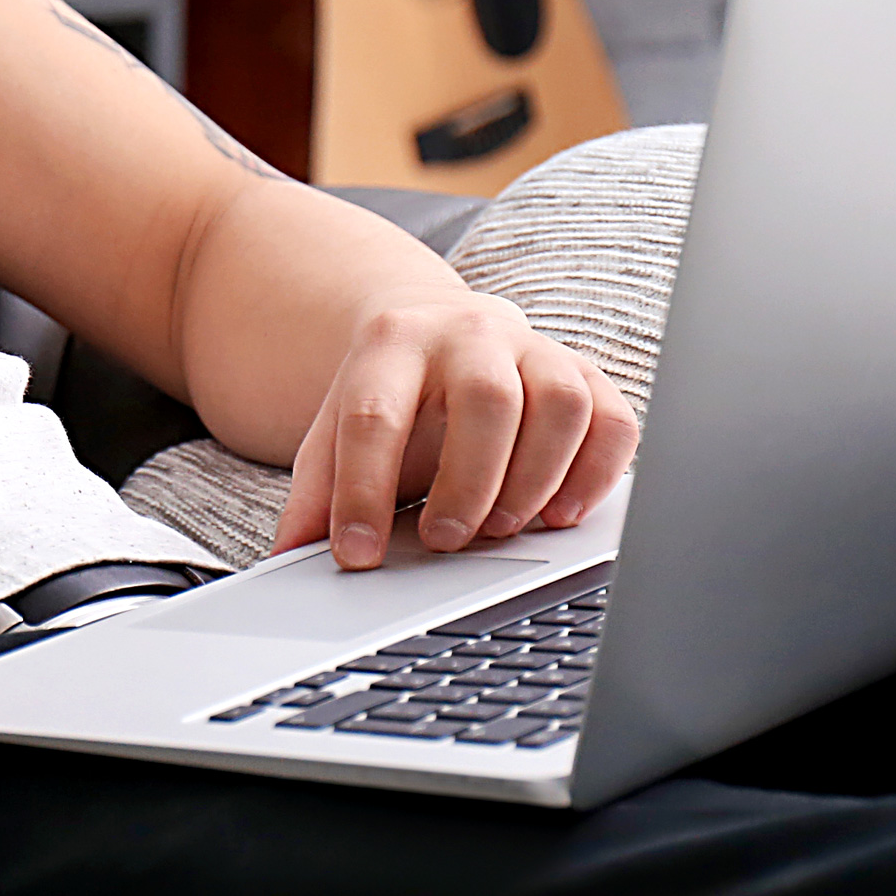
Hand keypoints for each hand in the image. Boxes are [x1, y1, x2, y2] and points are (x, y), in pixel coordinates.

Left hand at [271, 287, 639, 569]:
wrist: (437, 331)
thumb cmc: (389, 399)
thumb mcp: (335, 435)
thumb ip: (315, 497)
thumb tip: (283, 565)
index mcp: (392, 342)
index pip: (376, 414)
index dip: (364, 491)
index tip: (358, 556)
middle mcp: (469, 332)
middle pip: (487, 400)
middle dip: (469, 483)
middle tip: (446, 541)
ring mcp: (534, 348)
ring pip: (561, 403)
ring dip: (536, 479)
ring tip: (503, 528)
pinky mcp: (584, 373)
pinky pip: (612, 417)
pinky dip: (597, 474)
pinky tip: (561, 515)